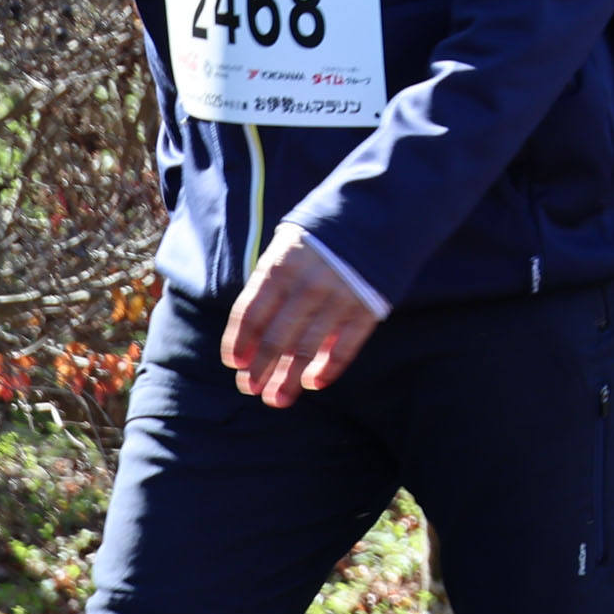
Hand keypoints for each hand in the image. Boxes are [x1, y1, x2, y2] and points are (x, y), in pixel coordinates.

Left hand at [220, 225, 382, 408]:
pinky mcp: (368, 308)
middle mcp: (307, 285)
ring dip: (288, 378)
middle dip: (260, 368)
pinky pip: (344, 347)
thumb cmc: (323, 237)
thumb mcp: (287, 248)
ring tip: (277, 398)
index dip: (239, 342)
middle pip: (276, 337)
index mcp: (280, 267)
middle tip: (250, 389)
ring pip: (307, 348)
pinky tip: (314, 383)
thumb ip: (270, 284)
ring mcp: (339, 298)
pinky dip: (328, 368)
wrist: (380, 215)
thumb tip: (252, 331)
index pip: (250, 314)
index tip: (234, 365)